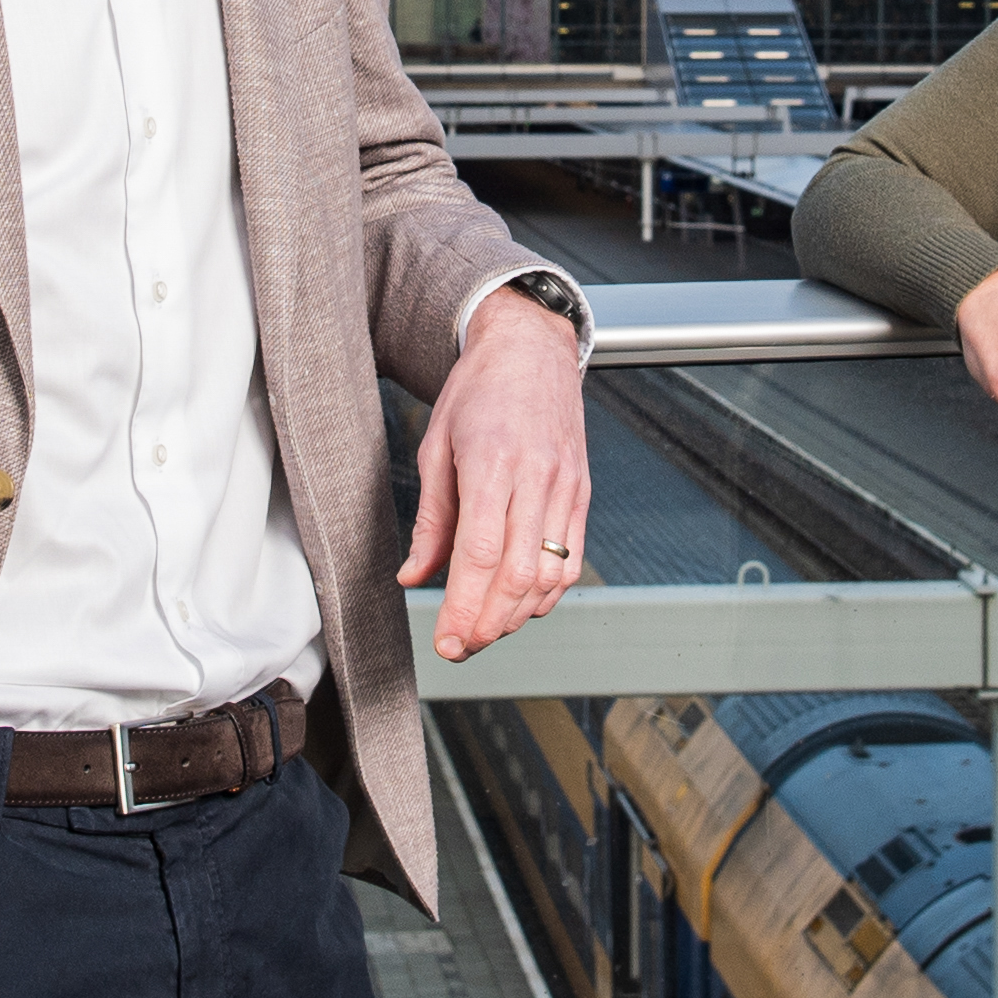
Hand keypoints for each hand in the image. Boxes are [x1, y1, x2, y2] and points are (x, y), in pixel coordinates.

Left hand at [404, 283, 592, 660]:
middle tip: (459, 648)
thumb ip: (430, 519)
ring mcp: (567, 488)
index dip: (463, 609)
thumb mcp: (437, 447)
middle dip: (487, 624)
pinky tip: (520, 605)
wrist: (532, 350)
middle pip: (517, 575)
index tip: (445, 641)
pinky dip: (547, 593)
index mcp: (492, 463)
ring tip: (485, 630)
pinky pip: (572, 559)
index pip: (481, 555)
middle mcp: (537, 478)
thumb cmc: (479, 392)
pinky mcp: (583, 494)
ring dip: (517, 615)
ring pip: (550, 575)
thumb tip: (414, 577)